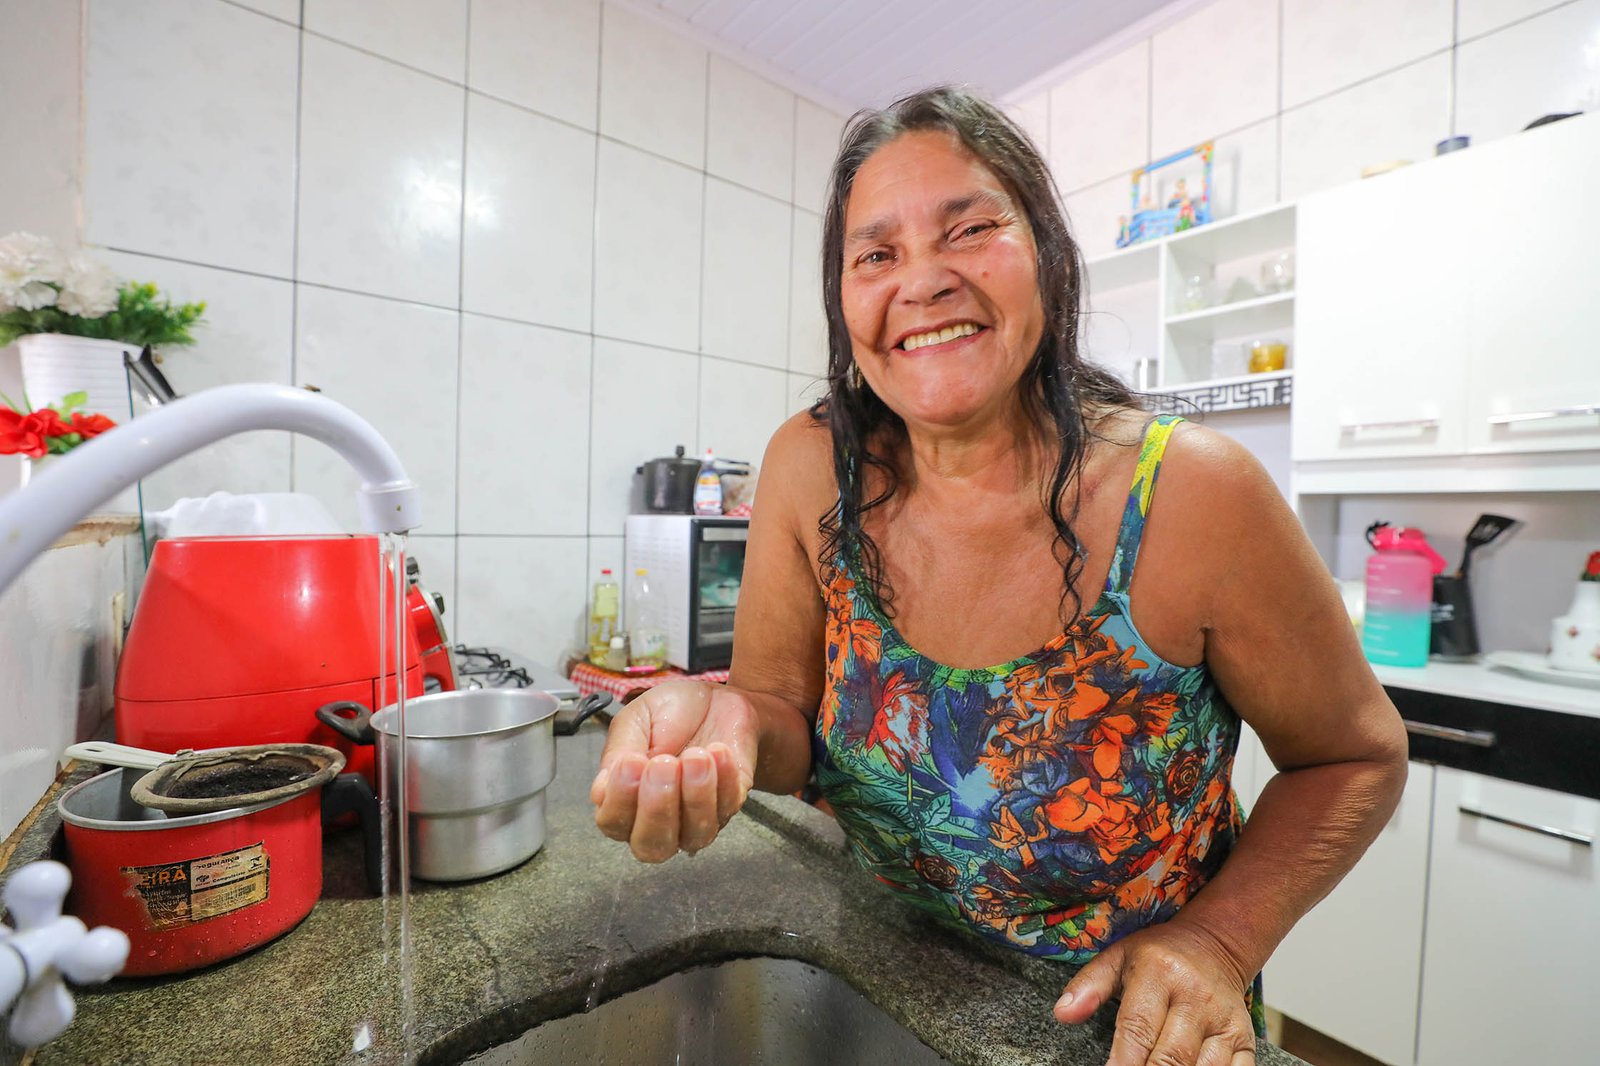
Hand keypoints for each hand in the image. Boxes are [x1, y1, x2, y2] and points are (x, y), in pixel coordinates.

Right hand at [589, 681, 758, 862]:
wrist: (715, 697)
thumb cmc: (669, 713)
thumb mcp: (635, 720)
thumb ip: (617, 753)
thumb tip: (600, 793)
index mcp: (625, 799)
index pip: (612, 822)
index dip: (620, 799)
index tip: (630, 762)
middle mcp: (659, 819)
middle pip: (651, 846)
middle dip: (657, 809)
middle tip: (663, 764)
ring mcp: (697, 818)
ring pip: (695, 835)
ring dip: (695, 795)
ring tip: (696, 755)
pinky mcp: (730, 804)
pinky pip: (728, 806)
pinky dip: (724, 778)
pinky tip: (717, 751)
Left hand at [1053, 922, 1255, 1065]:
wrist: (1214, 946)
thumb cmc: (1158, 957)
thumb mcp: (1116, 958)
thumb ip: (1088, 986)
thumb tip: (1063, 1014)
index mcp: (1159, 974)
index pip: (1137, 1028)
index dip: (1121, 1063)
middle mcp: (1196, 998)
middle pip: (1170, 1057)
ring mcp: (1225, 1022)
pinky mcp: (1245, 1040)